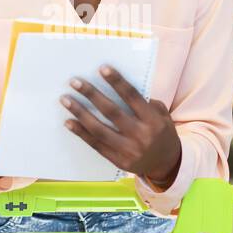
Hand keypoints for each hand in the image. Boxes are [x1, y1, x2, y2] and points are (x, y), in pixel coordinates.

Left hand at [61, 65, 181, 185]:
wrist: (166, 164)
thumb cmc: (161, 132)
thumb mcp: (162, 115)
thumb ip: (144, 102)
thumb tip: (117, 87)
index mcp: (153, 120)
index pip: (132, 97)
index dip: (117, 82)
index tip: (102, 69)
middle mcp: (141, 135)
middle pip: (112, 112)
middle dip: (92, 95)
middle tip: (75, 82)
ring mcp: (129, 150)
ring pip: (99, 130)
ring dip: (80, 113)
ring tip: (66, 100)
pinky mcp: (119, 161)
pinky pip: (96, 145)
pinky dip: (81, 133)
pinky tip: (69, 122)